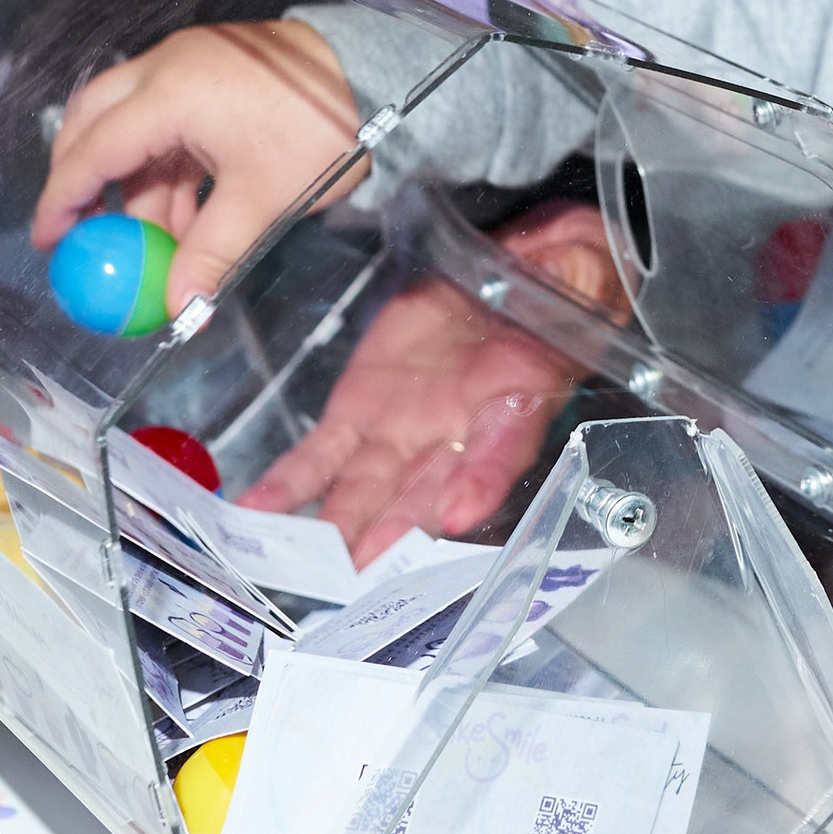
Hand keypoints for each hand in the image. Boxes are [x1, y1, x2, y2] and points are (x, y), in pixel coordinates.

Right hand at [33, 18, 365, 313]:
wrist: (376, 72)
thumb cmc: (320, 128)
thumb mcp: (264, 198)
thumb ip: (213, 253)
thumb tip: (181, 307)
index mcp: (169, 94)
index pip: (93, 150)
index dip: (63, 198)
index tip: (47, 239)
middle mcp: (165, 69)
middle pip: (94, 123)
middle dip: (83, 179)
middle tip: (81, 232)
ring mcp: (188, 65)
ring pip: (132, 125)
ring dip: (136, 183)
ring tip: (157, 243)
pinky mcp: (211, 72)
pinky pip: (167, 121)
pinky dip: (166, 167)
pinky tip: (187, 216)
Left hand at [240, 204, 628, 564]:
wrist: (507, 285)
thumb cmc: (548, 293)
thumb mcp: (572, 276)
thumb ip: (571, 279)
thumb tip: (573, 267)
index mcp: (517, 399)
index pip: (502, 448)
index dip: (481, 481)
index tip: (459, 512)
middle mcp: (458, 434)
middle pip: (426, 492)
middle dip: (395, 531)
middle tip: (366, 566)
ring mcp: (405, 432)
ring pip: (368, 489)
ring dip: (339, 526)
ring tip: (309, 560)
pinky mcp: (362, 415)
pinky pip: (321, 456)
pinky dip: (289, 484)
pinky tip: (259, 511)